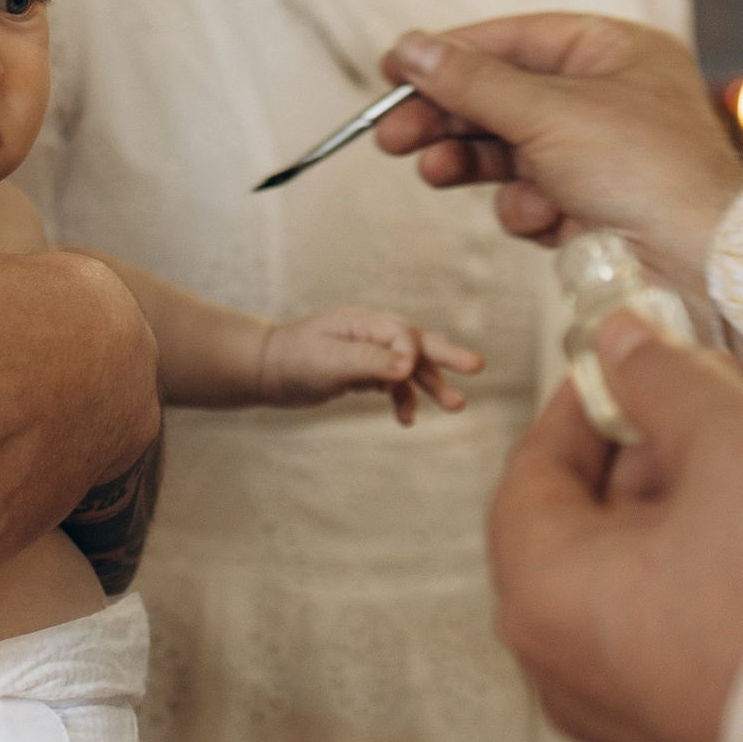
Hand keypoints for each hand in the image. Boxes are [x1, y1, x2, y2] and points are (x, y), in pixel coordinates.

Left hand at [257, 308, 484, 426]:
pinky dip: (403, 399)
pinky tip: (407, 419)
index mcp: (364, 322)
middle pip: (417, 343)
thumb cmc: (293, 360)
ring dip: (431, 386)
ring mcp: (368, 352)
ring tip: (456, 406)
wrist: (265, 371)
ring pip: (409, 367)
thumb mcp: (330, 361)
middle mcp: (371, 333)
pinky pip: (393, 383)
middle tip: (477, 367)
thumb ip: (370, 361)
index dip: (410, 353)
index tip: (404, 376)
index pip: (402, 333)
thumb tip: (408, 365)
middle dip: (447, 357)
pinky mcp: (362, 371)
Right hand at [376, 15, 742, 314]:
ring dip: (472, 163)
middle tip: (393, 133)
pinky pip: (534, 197)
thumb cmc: (653, 175)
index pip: (518, 39)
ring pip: (511, 150)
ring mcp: (602, 155)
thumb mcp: (550, 113)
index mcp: (618, 53)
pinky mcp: (593, 207)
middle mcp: (611, 99)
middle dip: (449, 118)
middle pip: (505, 97)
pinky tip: (536, 217)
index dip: (453, 52)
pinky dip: (525, 208)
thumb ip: (473, 82)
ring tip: (434, 171)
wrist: (699, 266)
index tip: (397, 67)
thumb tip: (414, 49)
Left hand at [489, 320, 742, 741]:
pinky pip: (719, 611)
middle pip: (620, 513)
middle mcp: (577, 665)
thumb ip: (666, 379)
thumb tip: (621, 341)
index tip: (629, 357)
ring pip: (683, 556)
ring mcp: (645, 707)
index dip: (586, 401)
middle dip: (694, 428)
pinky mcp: (714, 726)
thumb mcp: (728, 441)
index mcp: (545, 597)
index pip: (535, 476)